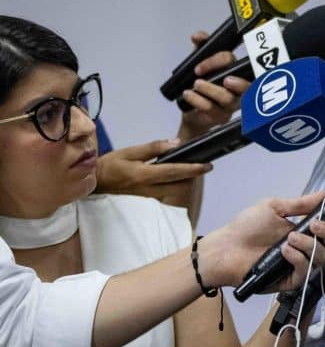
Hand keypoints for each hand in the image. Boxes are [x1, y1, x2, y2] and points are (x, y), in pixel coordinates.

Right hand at [95, 139, 210, 206]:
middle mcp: (148, 189)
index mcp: (145, 175)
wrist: (94, 183)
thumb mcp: (129, 151)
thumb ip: (153, 148)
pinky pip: (166, 196)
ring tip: (188, 171)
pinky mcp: (146, 203)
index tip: (208, 165)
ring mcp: (148, 199)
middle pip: (180, 186)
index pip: (175, 172)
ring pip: (174, 193)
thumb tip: (176, 143)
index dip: (194, 169)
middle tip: (200, 167)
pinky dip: (173, 188)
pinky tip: (174, 179)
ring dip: (184, 182)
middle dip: (193, 177)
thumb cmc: (110, 165)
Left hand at [178, 30, 250, 139]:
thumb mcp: (198, 64)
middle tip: (224, 79)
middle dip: (237, 82)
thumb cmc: (200, 89)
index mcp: (235, 74)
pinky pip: (212, 109)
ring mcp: (230, 105)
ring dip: (211, 90)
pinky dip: (198, 100)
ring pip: (228, 98)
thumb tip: (198, 37)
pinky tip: (188, 95)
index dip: (219, 61)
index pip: (236, 64)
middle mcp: (236, 91)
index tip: (201, 65)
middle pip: (246, 86)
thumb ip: (200, 49)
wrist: (191, 113)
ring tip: (196, 85)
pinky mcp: (220, 117)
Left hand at [198, 191, 324, 289]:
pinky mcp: (293, 280)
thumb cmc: (246, 227)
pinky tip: (283, 251)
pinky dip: (298, 258)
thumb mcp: (275, 207)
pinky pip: (307, 271)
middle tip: (314, 225)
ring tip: (288, 239)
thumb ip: (302, 203)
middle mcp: (309, 247)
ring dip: (309, 245)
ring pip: (324, 257)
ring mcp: (302, 264)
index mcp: (308, 230)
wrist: (225, 250)